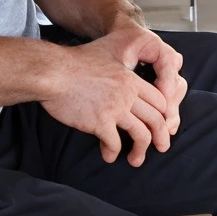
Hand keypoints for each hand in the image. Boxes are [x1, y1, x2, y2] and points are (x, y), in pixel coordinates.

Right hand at [39, 38, 174, 166]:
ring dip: (141, 150)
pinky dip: (113, 153)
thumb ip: (118, 69)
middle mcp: (127, 94)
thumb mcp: (105, 56)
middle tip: (162, 147)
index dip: (163, 113)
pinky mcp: (100, 122)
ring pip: (141, 135)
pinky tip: (108, 156)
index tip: (160, 124)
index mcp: (130, 78)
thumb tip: (119, 78)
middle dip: (162, 136)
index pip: (159, 100)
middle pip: (156, 119)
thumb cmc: (73, 63)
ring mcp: (115, 109)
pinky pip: (114, 144)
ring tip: (136, 160)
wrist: (53, 72)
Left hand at [100, 21, 186, 137]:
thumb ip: (127, 66)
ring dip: (171, 113)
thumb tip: (133, 88)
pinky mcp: (167, 81)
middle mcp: (169, 60)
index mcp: (158, 48)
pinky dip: (169, 113)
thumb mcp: (118, 50)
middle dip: (170, 108)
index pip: (168, 68)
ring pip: (177, 94)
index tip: (161, 108)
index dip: (166, 88)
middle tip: (164, 128)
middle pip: (176, 85)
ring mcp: (170, 72)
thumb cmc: (118, 44)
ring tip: (165, 132)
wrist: (121, 37)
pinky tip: (167, 129)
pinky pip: (172, 97)